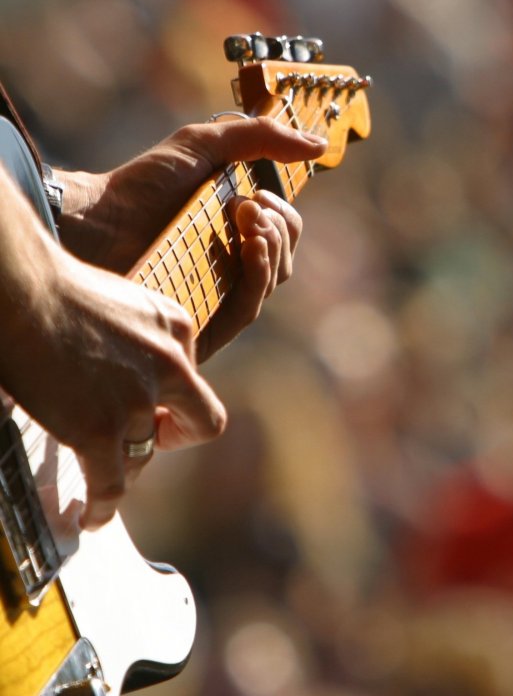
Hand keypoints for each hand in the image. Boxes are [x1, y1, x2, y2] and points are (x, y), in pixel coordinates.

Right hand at [0, 170, 225, 528]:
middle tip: (137, 442)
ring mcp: (138, 399)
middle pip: (195, 424)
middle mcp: (171, 365)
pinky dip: (102, 507)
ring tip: (99, 474)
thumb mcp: (128, 303)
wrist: (22, 292)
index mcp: (180, 329)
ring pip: (143, 455)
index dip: (170, 398)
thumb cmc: (58, 290)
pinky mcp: (101, 429)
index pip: (191, 379)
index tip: (152, 407)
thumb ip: (145, 338)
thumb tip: (133, 371)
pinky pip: (112, 484)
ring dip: (122, 467)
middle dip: (169, 438)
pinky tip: (90, 518)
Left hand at [57, 117, 326, 360]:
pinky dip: (259, 273)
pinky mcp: (204, 324)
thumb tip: (321, 146)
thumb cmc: (141, 184)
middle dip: (280, 225)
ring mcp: (217, 296)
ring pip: (273, 280)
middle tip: (245, 205)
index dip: (285, 213)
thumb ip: (262, 137)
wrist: (94, 221)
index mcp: (233, 231)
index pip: (284, 232)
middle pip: (285, 257)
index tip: (259, 193)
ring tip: (242, 217)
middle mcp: (229, 265)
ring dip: (272, 245)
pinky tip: (249, 246)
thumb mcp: (205, 144)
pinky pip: (250, 305)